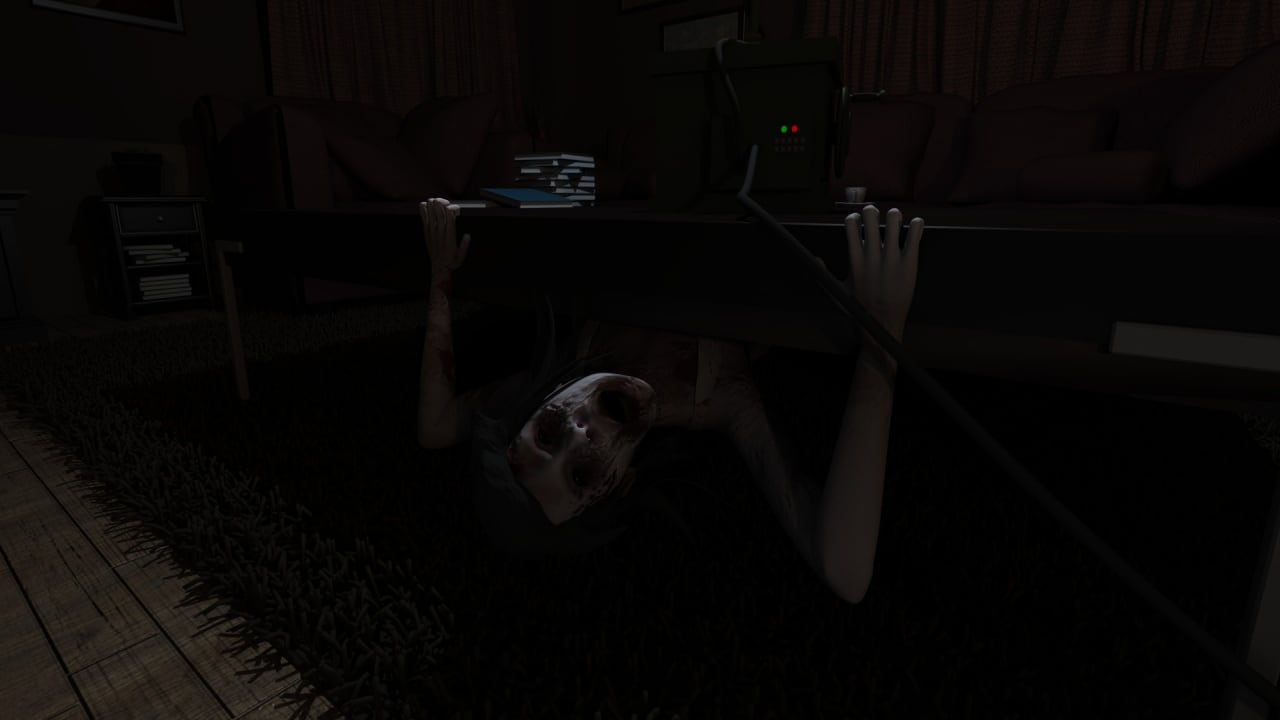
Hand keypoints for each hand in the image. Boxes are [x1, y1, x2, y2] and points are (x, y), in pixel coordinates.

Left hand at [420, 198, 471, 277]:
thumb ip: (465, 245)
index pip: (449, 215)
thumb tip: (467, 235)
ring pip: (431, 212)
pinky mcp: (427, 231)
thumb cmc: (452, 261)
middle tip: (444, 203)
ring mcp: (432, 230)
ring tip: (435, 202)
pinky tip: (425, 205)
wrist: (439, 266)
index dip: (452, 208)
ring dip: (433, 205)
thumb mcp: (462, 255)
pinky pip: (424, 217)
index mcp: (449, 234)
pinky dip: (424, 210)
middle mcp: (440, 230)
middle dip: (442, 204)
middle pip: (439, 210)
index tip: (455, 209)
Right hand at [817, 205, 923, 344]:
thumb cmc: (860, 309)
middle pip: (871, 218)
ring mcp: (892, 259)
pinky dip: (916, 225)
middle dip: (872, 211)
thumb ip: (824, 274)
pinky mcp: (909, 263)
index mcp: (855, 260)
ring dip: (894, 215)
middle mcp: (872, 256)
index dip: (854, 217)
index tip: (857, 220)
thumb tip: (815, 259)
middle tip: (875, 214)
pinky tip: (915, 225)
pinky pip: (914, 236)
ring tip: (894, 218)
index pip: (851, 226)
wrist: (882, 323)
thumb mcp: (837, 291)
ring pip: (893, 222)